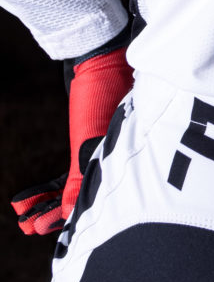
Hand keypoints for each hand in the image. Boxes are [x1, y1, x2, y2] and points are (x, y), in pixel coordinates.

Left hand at [11, 38, 132, 234]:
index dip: (64, 215)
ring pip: (72, 186)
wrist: (101, 54)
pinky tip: (30, 198)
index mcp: (121, 154)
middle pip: (82, 194)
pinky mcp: (88, 141)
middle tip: (28, 226)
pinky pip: (68, 172)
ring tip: (25, 216)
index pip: (93, 196)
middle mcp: (112, 154)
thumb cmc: (105, 90)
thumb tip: (67, 213)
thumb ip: (78, 176)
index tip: (38, 227)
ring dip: (49, 201)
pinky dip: (50, 187)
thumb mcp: (89, 136)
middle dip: (54, 213)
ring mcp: (99, 149)